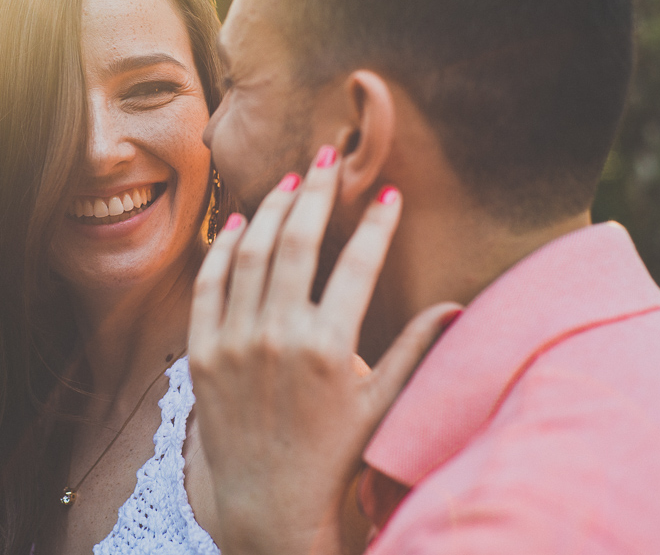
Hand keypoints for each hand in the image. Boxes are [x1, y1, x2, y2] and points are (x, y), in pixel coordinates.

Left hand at [189, 146, 460, 554]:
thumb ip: (416, 350)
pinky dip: (222, 248)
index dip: (376, 224)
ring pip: (250, 252)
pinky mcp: (202, 352)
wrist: (269, 502)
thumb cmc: (336, 453)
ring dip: (273, 208)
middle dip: (319, 191)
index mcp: (329, 348)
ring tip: (293, 180)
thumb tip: (457, 306)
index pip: (357, 264)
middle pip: (298, 241)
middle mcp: (279, 337)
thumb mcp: (383, 404)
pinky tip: (240, 221)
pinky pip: (209, 284)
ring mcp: (235, 342)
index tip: (388, 192)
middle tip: (331, 156)